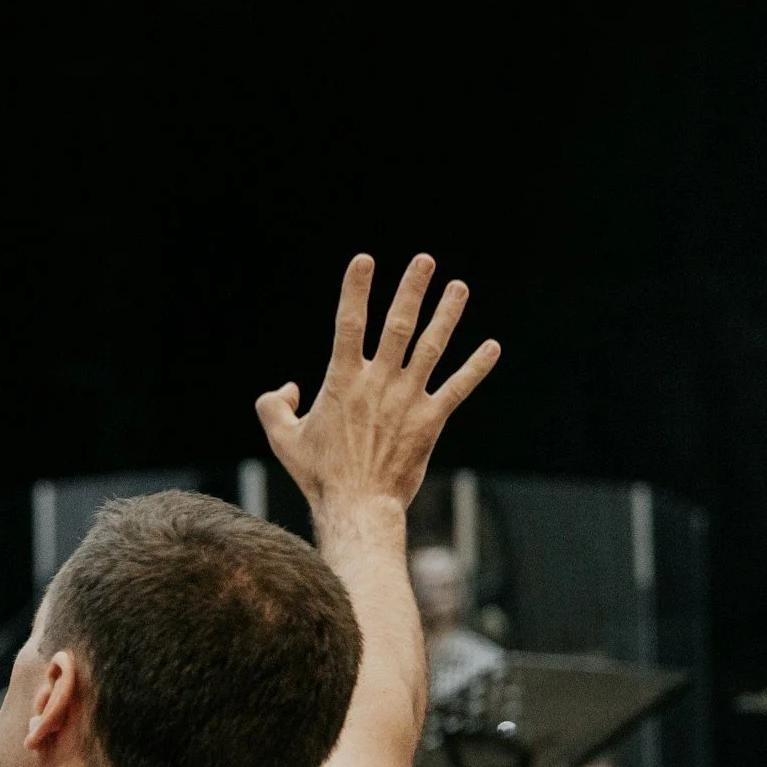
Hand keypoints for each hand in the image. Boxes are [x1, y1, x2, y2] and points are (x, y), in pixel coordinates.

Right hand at [254, 254, 499, 517]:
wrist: (357, 506)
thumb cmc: (318, 474)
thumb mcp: (281, 438)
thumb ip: (274, 406)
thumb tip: (291, 387)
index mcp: (343, 381)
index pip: (349, 324)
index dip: (356, 289)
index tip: (364, 260)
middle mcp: (379, 383)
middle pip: (399, 325)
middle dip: (412, 289)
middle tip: (424, 261)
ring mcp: (408, 400)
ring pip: (431, 348)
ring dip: (447, 315)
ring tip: (458, 288)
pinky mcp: (430, 421)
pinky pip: (458, 388)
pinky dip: (476, 368)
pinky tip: (492, 348)